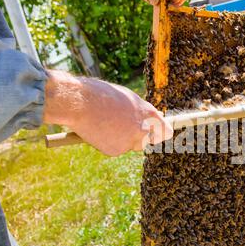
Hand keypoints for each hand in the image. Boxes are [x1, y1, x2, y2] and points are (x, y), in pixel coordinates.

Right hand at [44, 70, 172, 155]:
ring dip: (126, 139)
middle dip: (143, 137)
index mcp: (148, 113)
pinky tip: (99, 131)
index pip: (165, 130)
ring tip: (108, 124)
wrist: (79, 103)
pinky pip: (117, 149)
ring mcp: (130, 141)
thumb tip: (155, 116)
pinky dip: (109, 143)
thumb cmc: (101, 95)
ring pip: (133, 145)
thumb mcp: (127, 97)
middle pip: (151, 140)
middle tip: (128, 129)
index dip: (161, 132)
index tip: (158, 133)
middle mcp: (142, 129)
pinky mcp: (116, 150)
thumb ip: (141, 109)